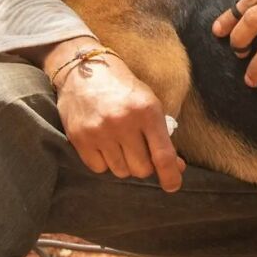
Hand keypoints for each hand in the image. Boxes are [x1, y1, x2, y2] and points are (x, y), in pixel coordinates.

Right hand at [50, 39, 185, 191]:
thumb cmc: (124, 88)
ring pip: (120, 171)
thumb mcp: (149, 103)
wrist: (85, 70)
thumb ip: (162, 134)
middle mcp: (124, 122)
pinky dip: (105, 162)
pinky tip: (104, 143)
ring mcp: (100, 131)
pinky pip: (99, 168)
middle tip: (140, 150)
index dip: (171, 175)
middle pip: (141, 169)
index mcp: (147, 111)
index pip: (163, 155)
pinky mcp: (80, 138)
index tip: (173, 186)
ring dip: (124, 163)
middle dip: (144, 165)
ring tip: (120, 142)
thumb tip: (176, 167)